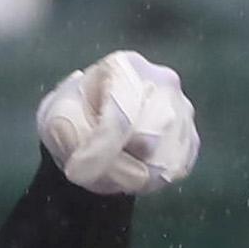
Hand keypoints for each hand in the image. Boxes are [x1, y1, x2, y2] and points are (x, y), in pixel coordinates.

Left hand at [36, 50, 199, 194]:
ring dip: (129, 176)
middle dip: (114, 166)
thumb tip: (95, 157)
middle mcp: (164, 82)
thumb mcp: (57, 117)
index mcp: (125, 67)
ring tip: (110, 164)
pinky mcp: (191, 138)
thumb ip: (70, 131)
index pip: (121, 117)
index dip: (99, 152)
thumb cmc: (75, 116)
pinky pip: (174, 172)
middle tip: (91, 166)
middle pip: (148, 142)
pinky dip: (150, 180)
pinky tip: (131, 165)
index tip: (75, 171)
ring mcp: (183, 110)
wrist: (94, 125)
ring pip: (163, 163)